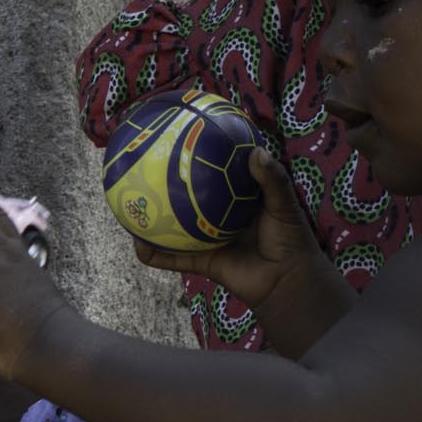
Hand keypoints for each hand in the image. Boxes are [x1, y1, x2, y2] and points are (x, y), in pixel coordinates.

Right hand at [133, 151, 347, 353]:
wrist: (288, 280)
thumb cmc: (291, 239)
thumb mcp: (284, 205)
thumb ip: (272, 180)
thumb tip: (255, 152)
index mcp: (233, 200)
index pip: (211, 175)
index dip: (196, 161)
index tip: (180, 142)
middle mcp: (214, 218)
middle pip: (183, 200)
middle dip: (163, 188)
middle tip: (145, 168)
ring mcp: (204, 239)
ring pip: (170, 228)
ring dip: (150, 220)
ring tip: (129, 204)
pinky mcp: (200, 262)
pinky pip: (171, 258)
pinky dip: (152, 254)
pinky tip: (136, 244)